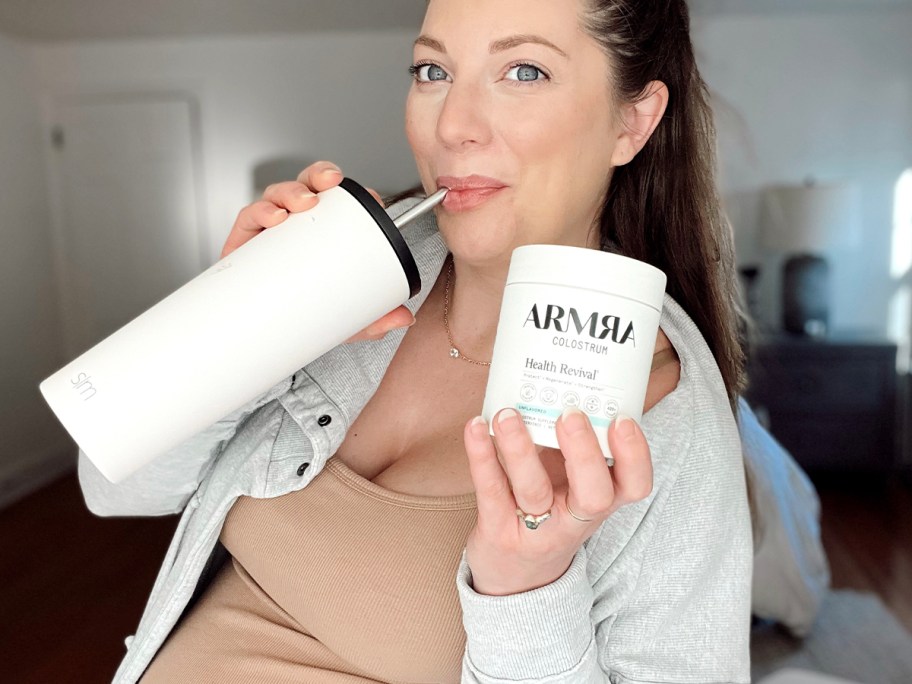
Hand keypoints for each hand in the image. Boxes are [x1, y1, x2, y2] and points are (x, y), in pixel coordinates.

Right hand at [219, 160, 414, 341]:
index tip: (372, 197)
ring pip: (279, 196)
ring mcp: (270, 233)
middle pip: (309, 187)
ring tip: (303, 203)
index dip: (355, 192)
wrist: (267, 337)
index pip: (340, 202)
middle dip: (320, 176)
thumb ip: (375, 318)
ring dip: (291, 190)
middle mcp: (297, 228)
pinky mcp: (243, 245)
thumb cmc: (304, 317)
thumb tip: (404, 317)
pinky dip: (260, 210)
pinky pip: (249, 217)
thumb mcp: (346, 320)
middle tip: (331, 183)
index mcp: (323, 236)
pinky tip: (273, 217)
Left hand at [463, 407, 652, 595]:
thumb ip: (576, 444)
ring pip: (534, 491)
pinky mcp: (498, 530)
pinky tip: (475, 426)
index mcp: (602, 501)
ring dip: (521, 449)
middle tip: (570, 413)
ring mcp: (536, 528)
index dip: (635, 455)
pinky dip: (481, 456)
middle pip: (593, 494)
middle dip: (583, 452)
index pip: (635, 486)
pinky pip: (491, 491)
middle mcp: (575, 518)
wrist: (514, 575)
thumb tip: (568, 379)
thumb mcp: (574, 485)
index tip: (622, 419)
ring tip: (509, 413)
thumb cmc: (550, 512)